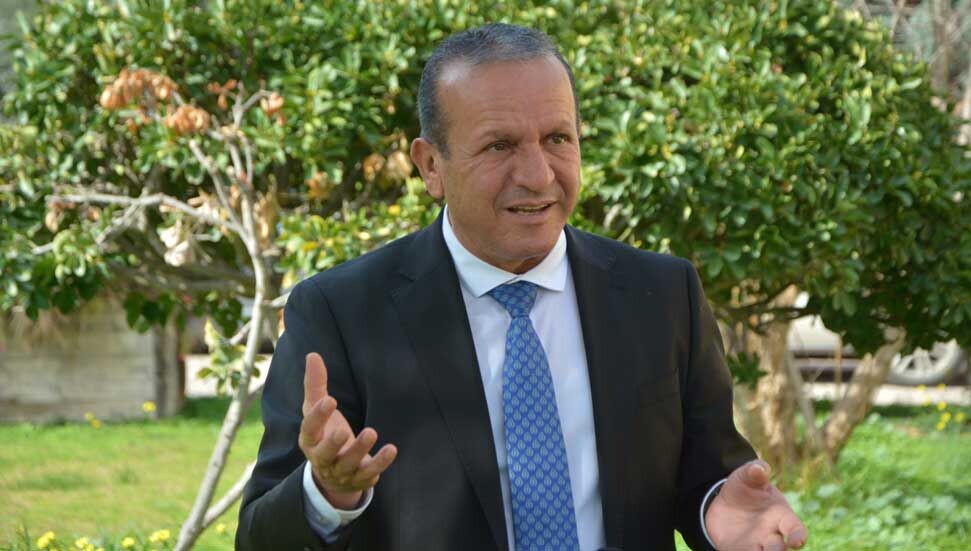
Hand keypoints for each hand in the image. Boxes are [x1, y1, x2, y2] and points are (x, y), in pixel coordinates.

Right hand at [298, 352, 397, 509]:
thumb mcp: (317, 409)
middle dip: (332, 444)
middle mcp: (323, 459)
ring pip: (348, 465)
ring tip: (371, 432)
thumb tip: (312, 355)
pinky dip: (380, 463)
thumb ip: (315, 385)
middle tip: (342, 431)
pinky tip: (392, 449)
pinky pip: (369, 474)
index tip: (330, 400)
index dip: (317, 417)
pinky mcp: (359, 479)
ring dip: (359, 450)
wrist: (332, 474)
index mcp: (310, 440)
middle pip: (324, 454)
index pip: (309, 430)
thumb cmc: (324, 433)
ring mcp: (341, 471)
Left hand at [705, 460, 807, 550]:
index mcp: (780, 515)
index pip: (796, 529)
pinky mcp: (737, 549)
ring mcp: (755, 544)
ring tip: (751, 550)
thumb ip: (754, 471)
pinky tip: (731, 550)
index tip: (795, 542)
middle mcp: (770, 534)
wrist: (725, 502)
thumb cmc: (744, 488)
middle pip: (779, 549)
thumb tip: (759, 467)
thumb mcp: (746, 476)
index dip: (798, 537)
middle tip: (769, 548)